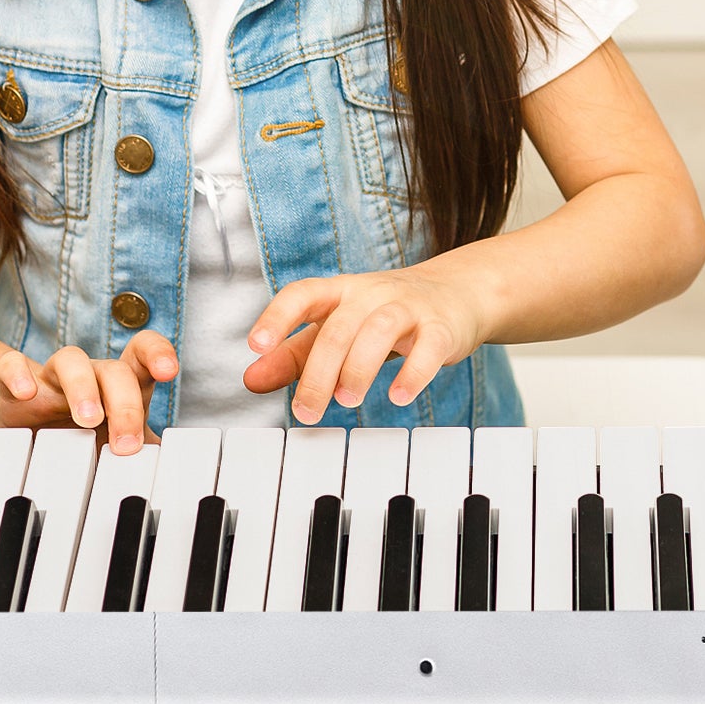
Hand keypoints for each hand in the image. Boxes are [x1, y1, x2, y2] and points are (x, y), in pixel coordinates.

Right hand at [0, 331, 177, 453]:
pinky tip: (26, 393)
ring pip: (70, 359)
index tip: (169, 371)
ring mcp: (54, 378)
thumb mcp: (120, 445)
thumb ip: (148, 453)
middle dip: (124, 404)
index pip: (142, 352)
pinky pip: (11, 365)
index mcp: (121, 383)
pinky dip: (18, 373)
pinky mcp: (17, 388)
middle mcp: (90, 374)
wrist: (31, 441)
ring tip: (88, 419)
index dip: (157, 353)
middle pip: (113, 369)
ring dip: (82, 387)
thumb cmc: (86, 439)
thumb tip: (180, 472)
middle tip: (126, 443)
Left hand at [243, 260, 487, 423]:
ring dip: (358, 368)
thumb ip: (294, 353)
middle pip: (338, 327)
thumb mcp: (337, 326)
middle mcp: (370, 293)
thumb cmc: (384, 313)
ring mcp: (408, 307)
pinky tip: (398, 396)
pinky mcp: (441, 328)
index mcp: (340, 291)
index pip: (303, 294)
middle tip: (307, 411)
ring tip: (347, 400)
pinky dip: (414, 373)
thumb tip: (250, 378)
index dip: (277, 317)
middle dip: (319, 373)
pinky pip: (429, 347)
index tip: (255, 346)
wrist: (454, 292)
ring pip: (378, 330)